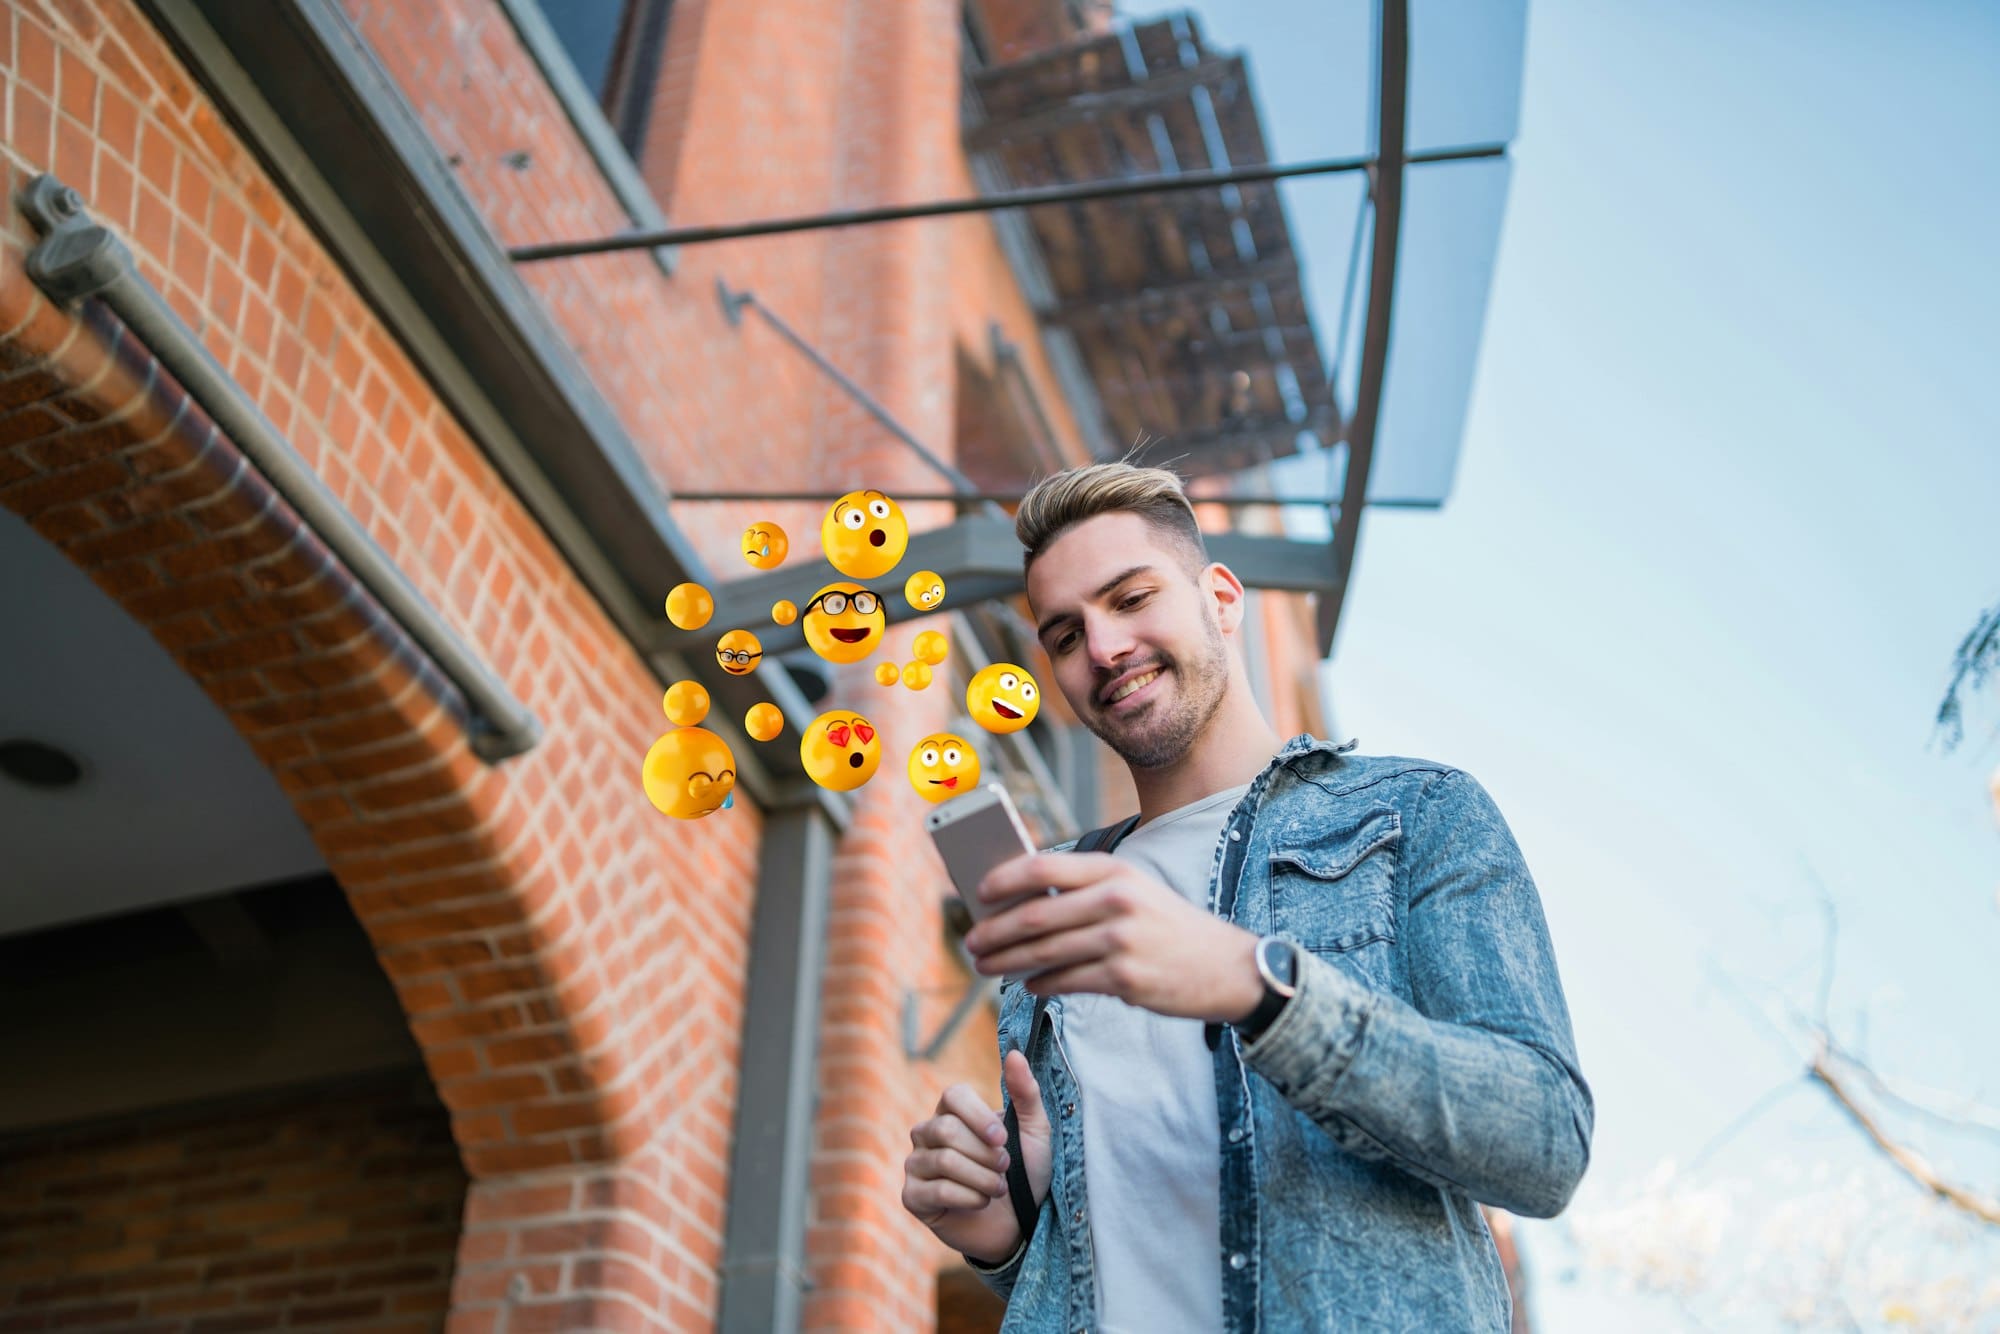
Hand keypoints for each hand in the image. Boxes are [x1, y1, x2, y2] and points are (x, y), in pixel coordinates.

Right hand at [901, 1052, 1052, 1265]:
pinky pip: (938, 1191)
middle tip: (1005, 1168)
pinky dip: (970, 1198)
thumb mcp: (1034, 1131)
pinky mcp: (912, 1197)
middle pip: (946, 1131)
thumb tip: (1014, 1053)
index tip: (1003, 1138)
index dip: (978, 1116)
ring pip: (944, 1162)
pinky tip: (981, 1203)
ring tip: (998, 1188)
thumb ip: (1025, 1092)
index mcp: (952, 1112)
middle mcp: (927, 1133)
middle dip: (985, 1154)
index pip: (952, 1095)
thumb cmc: (1025, 1174)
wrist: (1019, 1225)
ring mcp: (916, 1165)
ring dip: (983, 1179)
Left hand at [964, 851, 1263, 1022]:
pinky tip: (1028, 985)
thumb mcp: (1136, 891)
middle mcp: (1116, 900)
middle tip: (971, 943)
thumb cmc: (1171, 928)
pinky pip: (1065, 981)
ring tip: (987, 966)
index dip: (1004, 878)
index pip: (1044, 867)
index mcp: (1115, 871)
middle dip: (994, 931)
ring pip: (1043, 952)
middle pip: (1035, 914)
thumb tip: (1022, 905)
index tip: (979, 892)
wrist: (1228, 967)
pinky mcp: (1124, 978)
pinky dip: (1040, 984)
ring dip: (1007, 962)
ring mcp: (1120, 940)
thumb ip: (1086, 892)